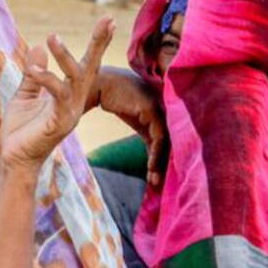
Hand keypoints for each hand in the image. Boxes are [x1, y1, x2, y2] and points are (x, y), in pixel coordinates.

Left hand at [7, 16, 114, 173]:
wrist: (14, 159)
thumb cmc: (21, 130)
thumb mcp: (25, 95)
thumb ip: (34, 73)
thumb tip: (38, 47)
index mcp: (68, 94)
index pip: (85, 65)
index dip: (97, 44)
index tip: (108, 20)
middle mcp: (75, 101)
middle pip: (90, 68)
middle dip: (99, 43)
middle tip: (107, 19)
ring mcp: (70, 112)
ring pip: (75, 79)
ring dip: (64, 57)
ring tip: (52, 37)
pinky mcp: (59, 122)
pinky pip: (58, 96)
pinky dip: (46, 80)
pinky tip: (32, 69)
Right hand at [93, 67, 166, 185]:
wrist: (99, 83)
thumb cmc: (110, 97)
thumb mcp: (130, 116)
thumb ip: (142, 128)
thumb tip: (145, 149)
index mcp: (158, 111)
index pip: (164, 138)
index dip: (159, 159)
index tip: (152, 177)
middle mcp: (162, 109)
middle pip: (168, 142)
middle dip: (162, 165)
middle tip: (156, 183)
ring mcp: (159, 108)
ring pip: (165, 142)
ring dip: (159, 163)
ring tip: (153, 181)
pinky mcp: (152, 110)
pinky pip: (159, 137)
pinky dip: (156, 154)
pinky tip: (150, 167)